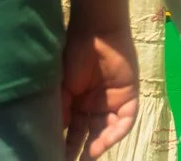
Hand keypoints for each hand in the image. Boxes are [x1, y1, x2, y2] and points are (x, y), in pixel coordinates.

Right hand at [59, 19, 137, 159]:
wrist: (93, 31)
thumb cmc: (71, 55)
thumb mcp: (59, 89)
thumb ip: (59, 113)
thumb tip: (51, 138)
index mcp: (76, 104)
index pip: (71, 133)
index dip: (65, 147)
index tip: (55, 157)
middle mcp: (94, 106)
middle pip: (89, 135)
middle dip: (82, 152)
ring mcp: (112, 101)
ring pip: (107, 130)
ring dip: (99, 146)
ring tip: (88, 158)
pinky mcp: (129, 95)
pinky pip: (125, 119)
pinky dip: (116, 132)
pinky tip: (104, 143)